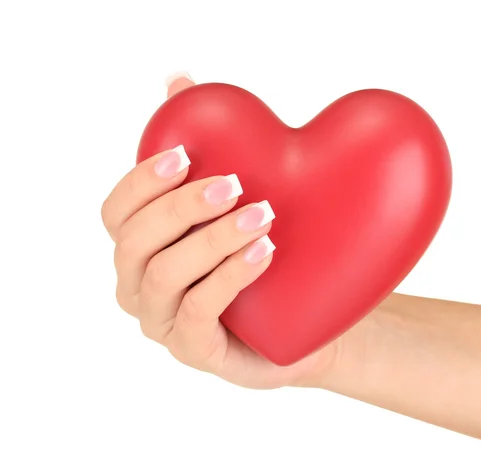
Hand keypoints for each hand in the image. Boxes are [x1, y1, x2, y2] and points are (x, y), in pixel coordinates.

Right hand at [100, 72, 342, 388]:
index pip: (116, 212)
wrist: (307, 314)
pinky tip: (264, 251)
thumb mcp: (239, 193)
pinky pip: (198, 312)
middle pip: (135, 242)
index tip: (183, 155)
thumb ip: (206, 142)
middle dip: (181, 207)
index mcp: (140, 247)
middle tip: (234, 184)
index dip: (140, 182)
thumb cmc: (264, 248)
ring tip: (262, 216)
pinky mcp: (194, 351)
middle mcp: (140, 285)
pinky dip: (229, 277)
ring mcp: (163, 322)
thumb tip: (178, 80)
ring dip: (211, 240)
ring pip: (165, 275)